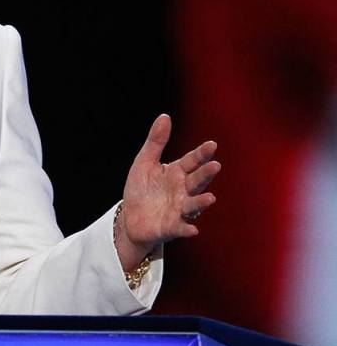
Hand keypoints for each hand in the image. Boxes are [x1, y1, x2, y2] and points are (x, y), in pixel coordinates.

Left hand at [116, 114, 220, 268]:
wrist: (130, 217)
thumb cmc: (141, 188)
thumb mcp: (145, 162)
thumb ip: (156, 142)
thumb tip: (165, 116)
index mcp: (177, 173)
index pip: (192, 161)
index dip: (201, 154)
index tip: (212, 145)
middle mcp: (182, 191)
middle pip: (196, 181)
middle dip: (205, 174)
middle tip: (215, 165)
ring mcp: (179, 209)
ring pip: (193, 205)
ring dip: (201, 202)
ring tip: (210, 198)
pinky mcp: (171, 227)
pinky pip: (181, 228)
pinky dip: (186, 229)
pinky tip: (192, 229)